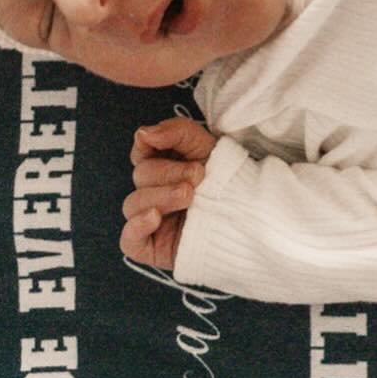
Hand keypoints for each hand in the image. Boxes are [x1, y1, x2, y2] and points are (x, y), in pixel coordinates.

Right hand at [121, 115, 218, 269]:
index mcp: (163, 166)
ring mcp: (150, 220)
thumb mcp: (207, 146)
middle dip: (169, 172)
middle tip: (197, 176)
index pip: (140, 153)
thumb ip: (177, 131)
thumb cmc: (226, 179)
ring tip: (189, 196)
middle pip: (140, 176)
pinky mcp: (151, 246)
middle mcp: (153, 192)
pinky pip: (128, 240)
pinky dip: (138, 226)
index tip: (161, 142)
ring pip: (133, 204)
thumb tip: (143, 133)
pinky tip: (155, 217)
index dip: (148, 146)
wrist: (248, 216)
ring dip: (161, 196)